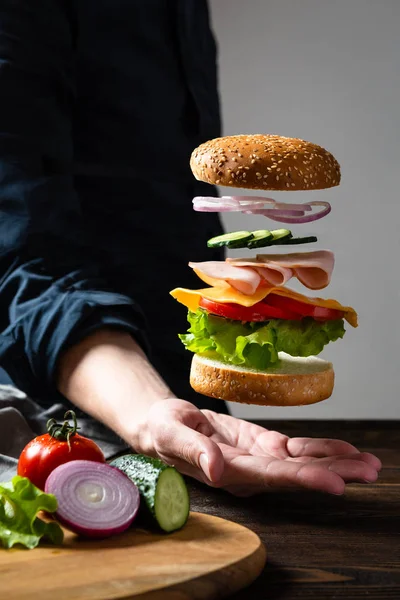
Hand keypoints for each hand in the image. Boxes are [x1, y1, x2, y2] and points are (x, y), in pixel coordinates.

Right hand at [133, 398, 381, 496]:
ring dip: (337, 462)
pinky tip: (345, 450)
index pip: (272, 477)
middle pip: (297, 474)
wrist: (164, 423)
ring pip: (303, 461)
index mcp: (229, 472)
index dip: (304, 479)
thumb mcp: (170, 434)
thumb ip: (193, 451)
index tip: (336, 484)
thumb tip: (216, 470)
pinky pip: (296, 447)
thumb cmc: (162, 429)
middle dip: (335, 473)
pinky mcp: (262, 443)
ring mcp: (259, 458)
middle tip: (369, 472)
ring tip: (369, 464)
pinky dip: (322, 448)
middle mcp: (250, 471)